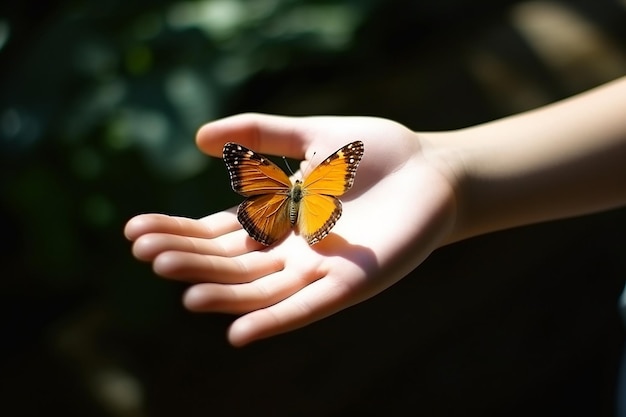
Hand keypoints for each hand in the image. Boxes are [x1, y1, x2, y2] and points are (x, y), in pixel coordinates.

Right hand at [124, 114, 456, 345]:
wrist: (433, 169)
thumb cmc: (374, 152)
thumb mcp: (307, 134)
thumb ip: (258, 134)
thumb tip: (196, 138)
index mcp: (276, 219)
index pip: (216, 233)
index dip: (177, 232)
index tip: (134, 230)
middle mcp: (290, 250)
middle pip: (230, 263)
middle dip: (188, 259)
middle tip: (146, 254)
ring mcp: (318, 270)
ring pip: (260, 290)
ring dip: (221, 293)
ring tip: (182, 291)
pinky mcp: (349, 284)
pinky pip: (306, 308)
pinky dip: (273, 321)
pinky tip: (236, 333)